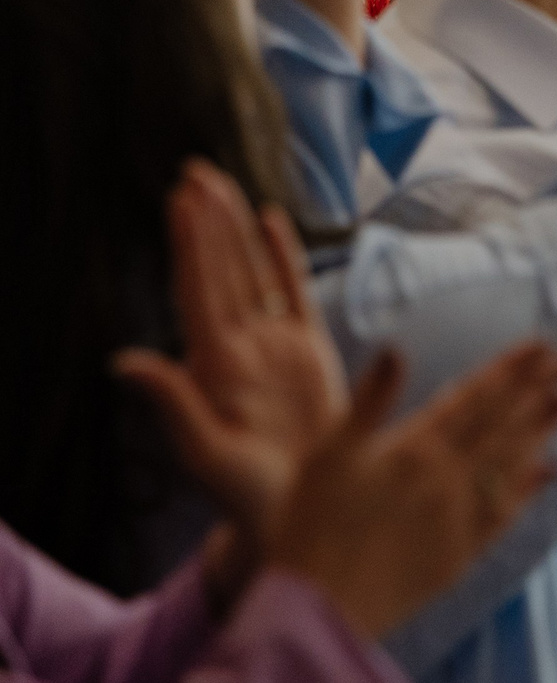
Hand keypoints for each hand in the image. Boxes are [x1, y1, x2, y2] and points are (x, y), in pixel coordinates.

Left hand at [116, 163, 344, 537]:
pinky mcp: (308, 350)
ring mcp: (274, 345)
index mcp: (215, 365)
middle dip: (207, 220)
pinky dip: (282, 254)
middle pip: (221, 268)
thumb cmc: (248, 496)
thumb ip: (172, 404)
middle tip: (194, 170)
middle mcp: (240, 345)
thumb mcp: (205, 456)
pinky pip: (293, 290)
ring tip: (221, 184)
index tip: (182, 197)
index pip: (200, 288)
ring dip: (236, 227)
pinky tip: (270, 219)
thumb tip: (122, 361)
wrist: (292, 512)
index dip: (192, 242)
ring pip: (252, 270)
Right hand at [269, 341, 556, 639]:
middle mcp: (448, 479)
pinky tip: (546, 471)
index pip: (475, 398)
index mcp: (416, 449)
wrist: (317, 610)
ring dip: (539, 432)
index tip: (542, 347)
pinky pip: (504, 514)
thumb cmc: (311, 527)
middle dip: (534, 392)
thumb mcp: (328, 454)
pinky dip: (527, 490)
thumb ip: (369, 401)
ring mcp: (460, 518)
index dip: (511, 370)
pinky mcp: (460, 554)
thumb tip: (396, 348)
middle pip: (501, 426)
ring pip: (510, 464)